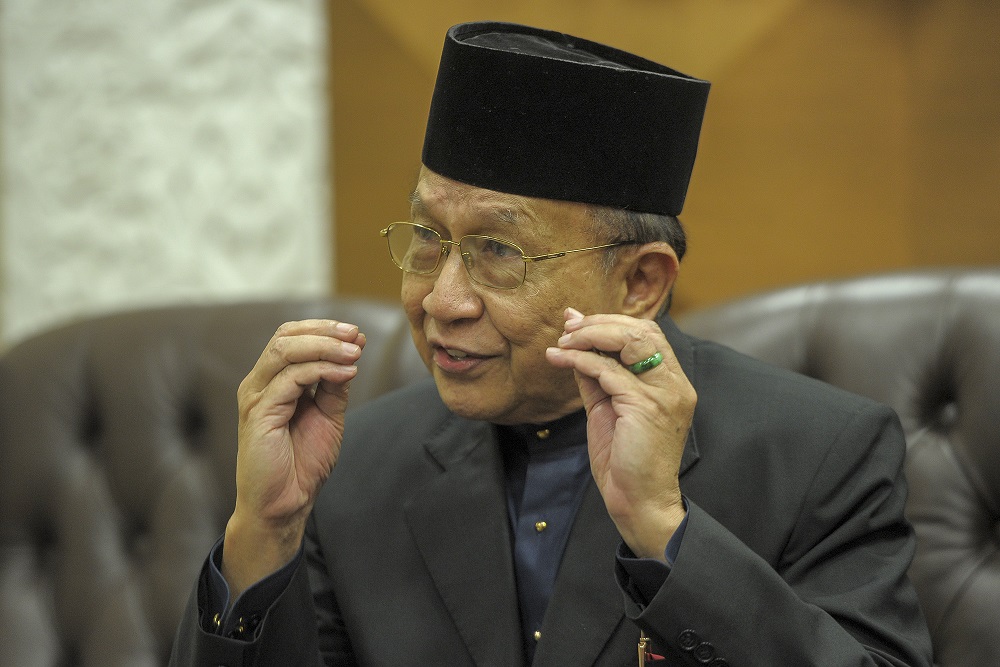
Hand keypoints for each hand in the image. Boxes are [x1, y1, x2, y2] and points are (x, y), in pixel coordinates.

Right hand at [223, 319, 364, 593]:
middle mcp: (259, 383)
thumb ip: (334, 385)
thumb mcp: (327, 415)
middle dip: (325, 331)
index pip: (291, 336)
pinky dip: (322, 370)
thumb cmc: (302, 463)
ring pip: (286, 351)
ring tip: (355, 352)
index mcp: (272, 381)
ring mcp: (256, 396)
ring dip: (326, 347)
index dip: (324, 329)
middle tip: (357, 337)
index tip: (358, 334)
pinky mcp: (259, 413)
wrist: (284, 505)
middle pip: (286, 336)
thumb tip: (351, 353)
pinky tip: (347, 373)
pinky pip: (291, 379)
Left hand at [545, 308, 693, 560]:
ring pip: (630, 341)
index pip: (647, 333)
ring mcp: (664, 393)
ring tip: (563, 341)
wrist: (638, 500)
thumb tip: (573, 338)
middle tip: (568, 329)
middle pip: (643, 329)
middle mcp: (674, 383)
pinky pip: (608, 371)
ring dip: (590, 335)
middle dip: (601, 322)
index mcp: (671, 381)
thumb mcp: (606, 406)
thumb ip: (594, 372)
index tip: (576, 323)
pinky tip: (559, 359)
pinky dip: (580, 360)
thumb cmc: (624, 458)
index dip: (611, 321)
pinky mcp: (646, 406)